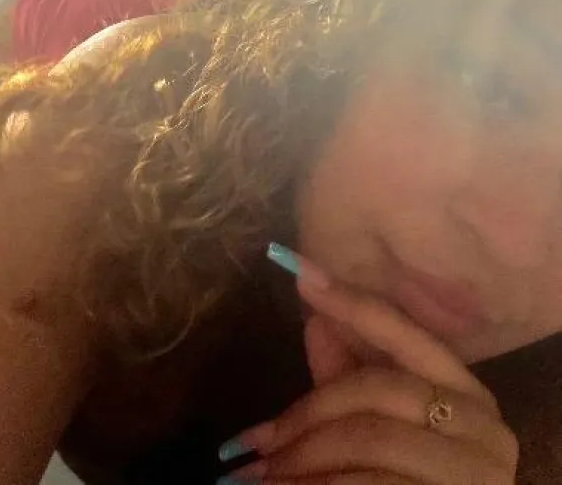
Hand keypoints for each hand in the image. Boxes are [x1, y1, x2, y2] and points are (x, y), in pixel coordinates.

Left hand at [226, 271, 517, 483]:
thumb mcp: (386, 430)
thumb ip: (352, 380)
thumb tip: (315, 321)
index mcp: (467, 393)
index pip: (401, 332)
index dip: (349, 300)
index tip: (298, 271)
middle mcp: (481, 426)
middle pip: (375, 388)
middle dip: (306, 413)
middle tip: (254, 441)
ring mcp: (473, 471)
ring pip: (368, 439)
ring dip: (301, 457)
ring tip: (256, 475)